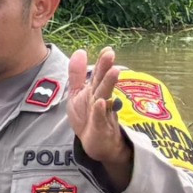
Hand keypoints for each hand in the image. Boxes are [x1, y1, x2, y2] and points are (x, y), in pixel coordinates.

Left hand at [66, 47, 132, 178]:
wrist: (97, 144)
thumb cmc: (88, 116)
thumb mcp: (78, 93)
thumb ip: (78, 74)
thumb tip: (80, 51)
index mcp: (96, 91)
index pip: (99, 74)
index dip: (103, 62)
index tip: (108, 49)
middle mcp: (101, 100)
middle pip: (103, 83)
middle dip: (107, 69)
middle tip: (111, 54)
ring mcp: (102, 114)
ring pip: (105, 97)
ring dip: (109, 85)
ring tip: (114, 71)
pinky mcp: (100, 128)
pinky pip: (100, 119)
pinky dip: (100, 111)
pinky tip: (100, 103)